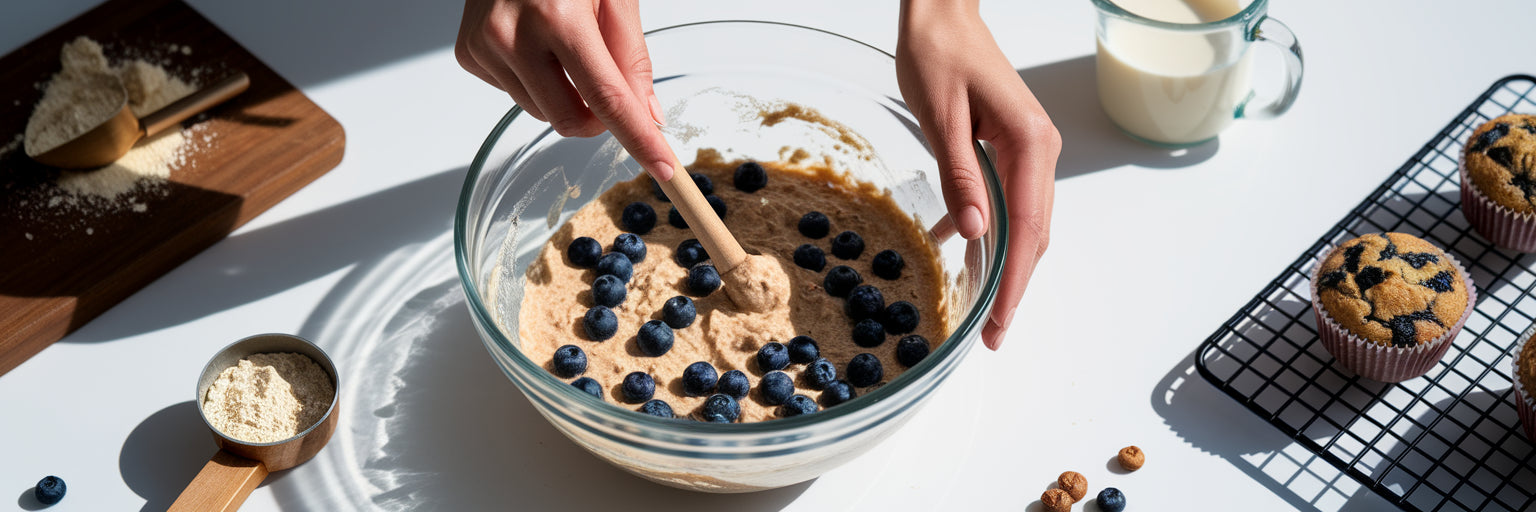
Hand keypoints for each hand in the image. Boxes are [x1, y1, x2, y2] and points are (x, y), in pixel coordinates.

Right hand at [455, 0, 675, 179]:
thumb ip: (631, 54)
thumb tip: (647, 112)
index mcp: (557, 16)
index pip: (607, 98)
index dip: (639, 139)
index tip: (663, 167)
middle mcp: (512, 35)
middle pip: (569, 119)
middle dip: (598, 118)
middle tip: (610, 88)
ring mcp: (484, 47)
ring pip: (540, 111)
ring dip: (565, 95)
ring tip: (565, 45)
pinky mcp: (469, 54)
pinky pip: (514, 94)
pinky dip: (534, 80)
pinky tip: (535, 42)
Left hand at [897, 1, 1060, 349]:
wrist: (942, 10)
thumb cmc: (940, 51)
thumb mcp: (942, 116)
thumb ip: (960, 175)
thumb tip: (978, 233)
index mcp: (1030, 143)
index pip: (1028, 228)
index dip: (1016, 281)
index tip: (1001, 320)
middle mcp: (1039, 150)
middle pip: (1034, 233)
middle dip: (1016, 285)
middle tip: (993, 333)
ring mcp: (1028, 148)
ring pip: (1023, 221)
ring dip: (1005, 263)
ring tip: (982, 307)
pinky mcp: (1009, 146)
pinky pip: (1006, 199)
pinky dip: (989, 230)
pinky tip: (960, 247)